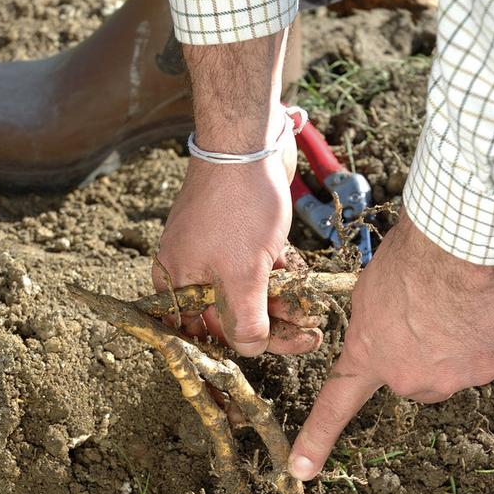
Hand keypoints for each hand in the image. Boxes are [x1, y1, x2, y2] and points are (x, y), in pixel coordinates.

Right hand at [153, 124, 322, 355]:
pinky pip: (259, 268)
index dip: (243, 347)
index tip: (285, 351)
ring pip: (250, 291)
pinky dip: (280, 276)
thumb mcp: (243, 273)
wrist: (247, 141)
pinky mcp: (239, 235)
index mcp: (179, 283)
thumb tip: (249, 351)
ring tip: (314, 314)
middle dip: (272, 326)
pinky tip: (303, 283)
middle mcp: (192, 270)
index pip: (206, 332)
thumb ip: (245, 319)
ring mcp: (216, 251)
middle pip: (232, 314)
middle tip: (310, 337)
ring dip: (282, 303)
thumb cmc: (238, 207)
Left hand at [288, 208, 493, 479]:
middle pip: (414, 377)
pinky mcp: (485, 370)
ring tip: (455, 305)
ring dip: (455, 345)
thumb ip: (376, 324)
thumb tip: (392, 332)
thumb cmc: (410, 258)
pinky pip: (486, 358)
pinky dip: (486, 338)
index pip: (334, 406)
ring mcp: (447, 379)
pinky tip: (480, 311)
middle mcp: (405, 379)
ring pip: (452, 369)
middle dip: (421, 352)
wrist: (457, 247)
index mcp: (368, 356)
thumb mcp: (370, 291)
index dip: (315, 441)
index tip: (300, 471)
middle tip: (427, 311)